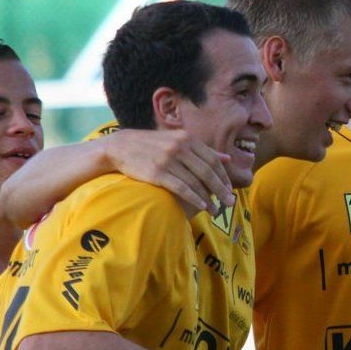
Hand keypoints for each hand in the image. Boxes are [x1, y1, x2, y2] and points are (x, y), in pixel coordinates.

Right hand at [105, 130, 234, 213]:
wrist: (120, 147)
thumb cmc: (152, 146)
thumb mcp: (177, 141)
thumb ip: (202, 150)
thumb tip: (227, 159)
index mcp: (187, 139)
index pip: (213, 159)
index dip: (223, 176)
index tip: (230, 189)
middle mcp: (179, 147)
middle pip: (207, 171)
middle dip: (221, 189)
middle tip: (230, 203)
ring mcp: (168, 160)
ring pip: (196, 181)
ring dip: (209, 198)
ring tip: (216, 210)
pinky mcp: (157, 172)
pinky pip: (181, 187)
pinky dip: (194, 198)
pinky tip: (202, 206)